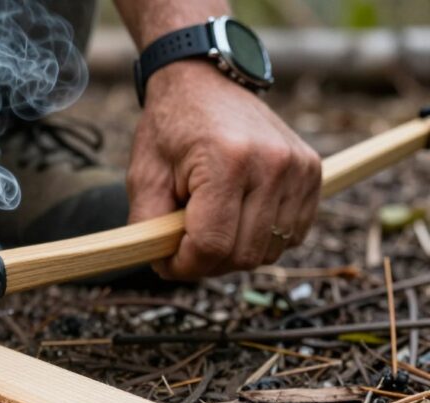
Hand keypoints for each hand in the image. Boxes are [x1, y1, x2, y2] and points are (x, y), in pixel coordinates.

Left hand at [126, 61, 321, 279]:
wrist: (205, 82)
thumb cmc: (170, 127)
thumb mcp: (144, 175)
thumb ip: (149, 226)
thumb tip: (163, 266)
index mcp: (227, 161)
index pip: (212, 245)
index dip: (184, 265)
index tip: (165, 259)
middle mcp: (272, 164)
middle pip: (243, 255)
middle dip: (207, 262)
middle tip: (182, 242)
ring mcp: (298, 168)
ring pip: (269, 252)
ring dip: (235, 251)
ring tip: (210, 221)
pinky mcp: (313, 172)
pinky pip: (291, 235)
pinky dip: (262, 237)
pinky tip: (237, 215)